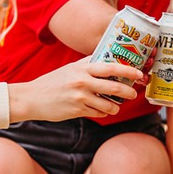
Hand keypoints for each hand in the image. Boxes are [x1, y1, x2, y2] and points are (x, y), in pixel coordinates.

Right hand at [9, 58, 141, 122]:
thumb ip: (89, 64)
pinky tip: (100, 110)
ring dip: (116, 107)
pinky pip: (99, 113)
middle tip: (133, 94)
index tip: (139, 74)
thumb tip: (110, 60)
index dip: (128, 71)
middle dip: (129, 92)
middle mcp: (82, 82)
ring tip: (115, 106)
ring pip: (109, 105)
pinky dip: (103, 112)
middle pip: (115, 88)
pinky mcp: (77, 111)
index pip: (111, 68)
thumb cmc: (54, 81)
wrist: (33, 98)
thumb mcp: (71, 68)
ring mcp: (80, 98)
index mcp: (82, 68)